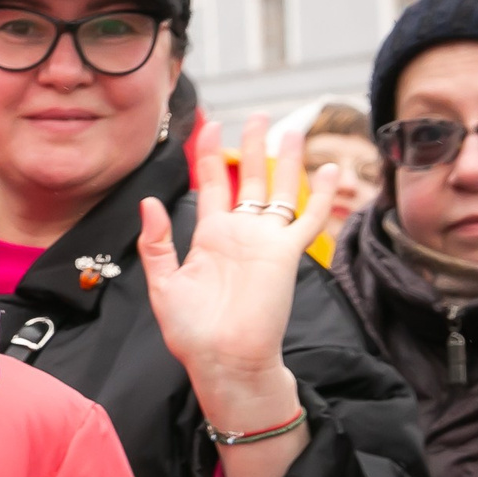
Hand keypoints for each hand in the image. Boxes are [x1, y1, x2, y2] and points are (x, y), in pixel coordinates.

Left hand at [136, 116, 338, 476]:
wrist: (223, 359)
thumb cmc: (191, 330)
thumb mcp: (163, 283)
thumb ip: (157, 242)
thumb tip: (149, 201)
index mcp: (208, 236)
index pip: (210, 184)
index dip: (208, 154)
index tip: (210, 124)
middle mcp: (240, 233)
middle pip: (248, 179)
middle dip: (252, 147)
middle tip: (258, 116)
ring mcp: (266, 241)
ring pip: (280, 191)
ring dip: (286, 161)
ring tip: (292, 130)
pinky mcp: (287, 254)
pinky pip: (308, 219)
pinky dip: (320, 196)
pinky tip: (328, 170)